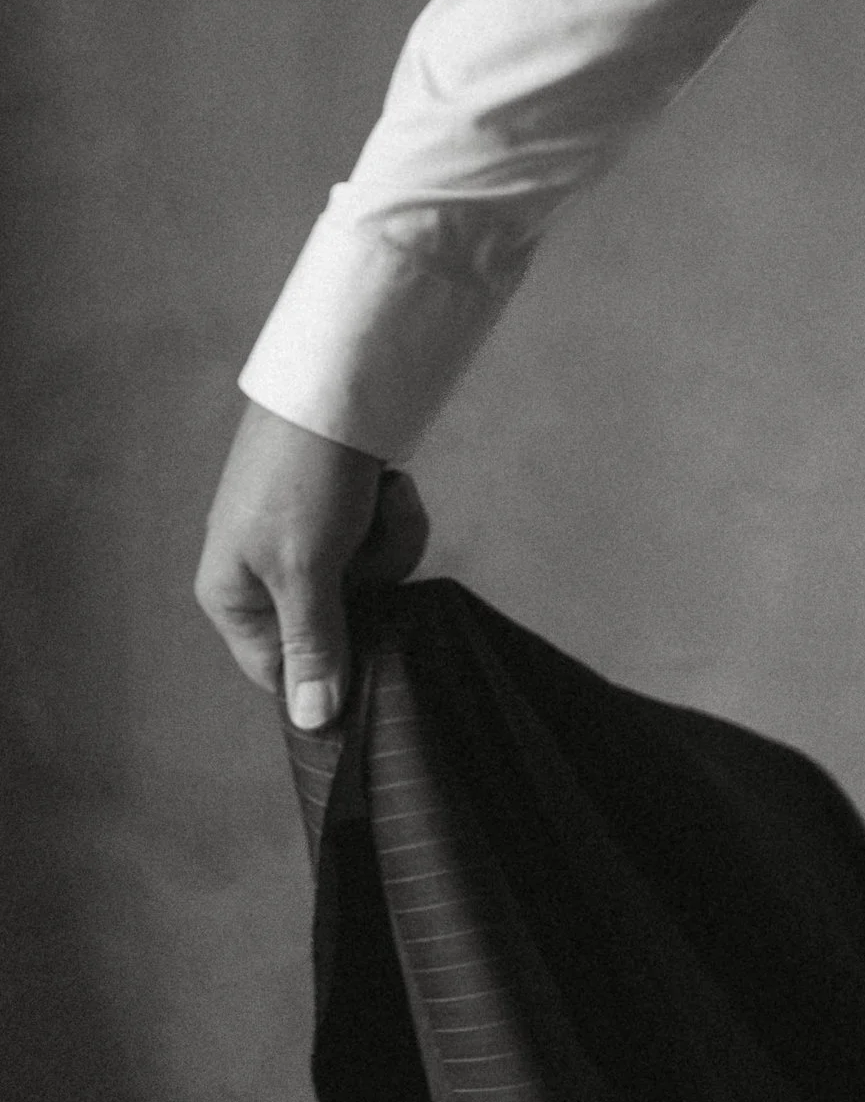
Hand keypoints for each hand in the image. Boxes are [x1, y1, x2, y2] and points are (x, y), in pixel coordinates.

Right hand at [194, 399, 429, 730]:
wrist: (339, 380)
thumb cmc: (306, 478)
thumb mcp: (306, 569)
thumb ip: (312, 645)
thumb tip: (312, 721)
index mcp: (233, 595)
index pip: (280, 672)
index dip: (329, 671)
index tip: (375, 660)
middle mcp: (262, 573)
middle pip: (337, 626)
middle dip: (370, 583)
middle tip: (370, 542)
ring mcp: (305, 539)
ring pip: (368, 581)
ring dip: (389, 542)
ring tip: (381, 501)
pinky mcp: (342, 510)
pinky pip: (380, 541)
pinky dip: (393, 515)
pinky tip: (390, 486)